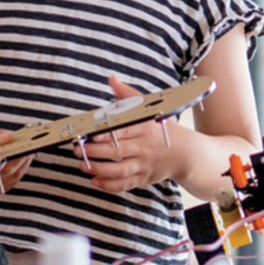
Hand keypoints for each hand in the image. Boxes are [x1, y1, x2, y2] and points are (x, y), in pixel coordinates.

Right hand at [0, 122, 32, 193]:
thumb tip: (9, 137)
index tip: (10, 154)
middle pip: (3, 173)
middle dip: (19, 158)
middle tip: (31, 145)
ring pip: (12, 177)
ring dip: (23, 162)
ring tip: (32, 148)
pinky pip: (13, 179)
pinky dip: (21, 167)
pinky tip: (26, 156)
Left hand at [77, 76, 186, 192]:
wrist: (185, 154)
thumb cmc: (162, 128)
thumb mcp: (149, 108)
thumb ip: (127, 95)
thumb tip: (112, 79)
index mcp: (145, 128)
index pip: (124, 131)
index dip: (108, 134)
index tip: (93, 135)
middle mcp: (144, 147)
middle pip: (117, 151)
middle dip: (95, 152)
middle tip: (78, 150)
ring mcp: (144, 164)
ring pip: (119, 170)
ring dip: (99, 169)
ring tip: (83, 166)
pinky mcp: (143, 178)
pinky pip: (125, 184)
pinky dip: (109, 185)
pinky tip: (95, 181)